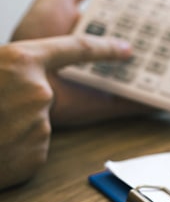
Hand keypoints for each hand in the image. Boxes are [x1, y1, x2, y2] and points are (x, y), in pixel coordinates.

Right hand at [0, 35, 130, 188]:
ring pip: (36, 124)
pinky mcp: (37, 154)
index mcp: (20, 62)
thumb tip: (30, 70)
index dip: (103, 48)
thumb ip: (12, 68)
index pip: (75, 49)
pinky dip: (16, 148)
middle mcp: (37, 92)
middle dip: (21, 103)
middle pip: (44, 95)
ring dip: (15, 128)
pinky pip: (32, 147)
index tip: (126, 48)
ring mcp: (38, 125)